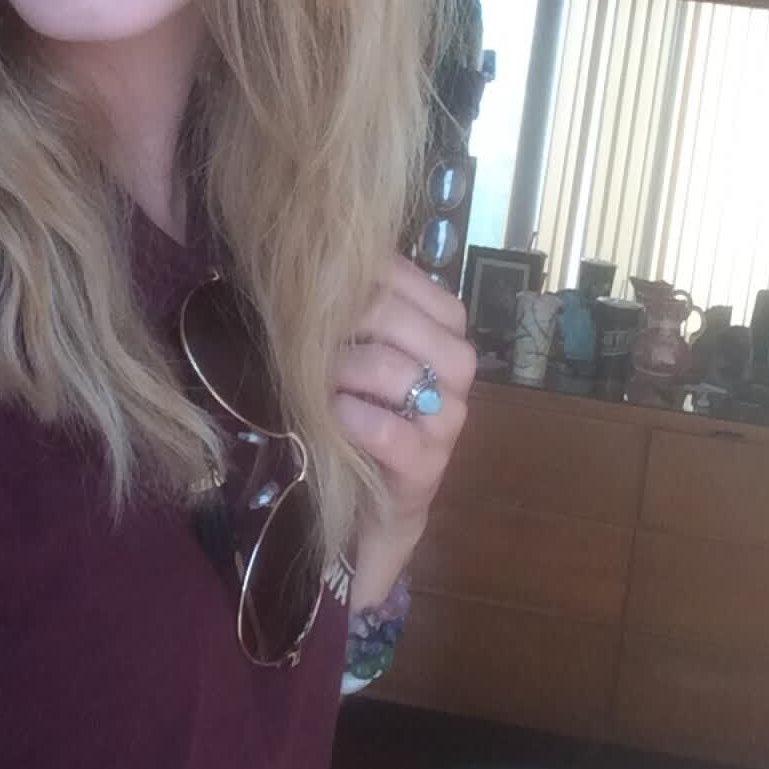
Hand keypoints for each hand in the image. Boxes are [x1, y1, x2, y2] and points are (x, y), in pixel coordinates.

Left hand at [333, 254, 476, 608]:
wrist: (361, 509)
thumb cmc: (353, 415)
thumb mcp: (352, 356)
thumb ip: (350, 312)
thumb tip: (312, 259)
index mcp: (445, 340)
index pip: (428, 290)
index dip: (380, 280)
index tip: (330, 280)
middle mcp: (456, 379)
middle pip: (427, 327)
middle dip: (366, 318)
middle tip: (315, 324)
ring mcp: (447, 428)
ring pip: (411, 376)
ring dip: (355, 367)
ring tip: (318, 372)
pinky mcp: (425, 474)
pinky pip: (397, 436)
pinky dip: (359, 419)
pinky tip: (332, 413)